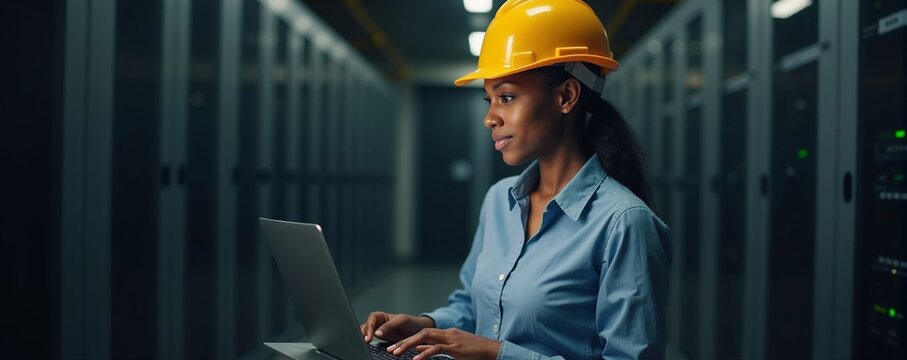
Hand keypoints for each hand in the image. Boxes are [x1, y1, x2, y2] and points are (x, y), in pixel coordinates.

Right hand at [360, 311, 435, 342]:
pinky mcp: (381, 340)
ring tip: (364, 346)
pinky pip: (372, 341)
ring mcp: (379, 332)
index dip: (369, 327)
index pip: (371, 319)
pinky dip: (369, 344)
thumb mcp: (402, 321)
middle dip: (363, 334)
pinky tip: (368, 348)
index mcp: (382, 316)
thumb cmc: (411, 323)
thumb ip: (389, 326)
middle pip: (366, 327)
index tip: (369, 337)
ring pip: (367, 334)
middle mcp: (378, 323)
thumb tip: (377, 333)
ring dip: (364, 339)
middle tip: (365, 342)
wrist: (418, 332)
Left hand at [386, 327, 500, 359]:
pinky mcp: (456, 348)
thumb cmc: (476, 354)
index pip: (423, 333)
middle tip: (389, 349)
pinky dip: (425, 353)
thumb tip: (423, 354)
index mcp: (447, 334)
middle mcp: (448, 333)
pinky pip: (437, 348)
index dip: (408, 339)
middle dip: (403, 340)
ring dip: (408, 345)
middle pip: (421, 333)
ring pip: (425, 337)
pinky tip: (415, 359)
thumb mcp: (457, 351)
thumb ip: (441, 350)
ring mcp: (452, 339)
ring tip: (396, 353)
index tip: (395, 346)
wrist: (493, 351)